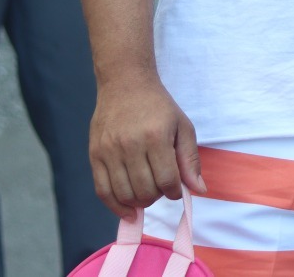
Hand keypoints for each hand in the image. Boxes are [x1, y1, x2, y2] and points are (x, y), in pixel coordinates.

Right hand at [88, 72, 205, 221]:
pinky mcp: (94, 155)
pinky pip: (102, 191)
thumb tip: (199, 190)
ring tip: (146, 194)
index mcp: (156, 137)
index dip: (174, 192)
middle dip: (157, 196)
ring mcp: (109, 151)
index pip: (167, 180)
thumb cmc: (159, 106)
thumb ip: (190, 159)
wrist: (125, 84)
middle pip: (145, 190)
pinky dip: (115, 206)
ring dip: (139, 202)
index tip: (176, 189)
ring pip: (124, 194)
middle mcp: (130, 145)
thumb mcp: (183, 126)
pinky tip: (128, 210)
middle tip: (160, 188)